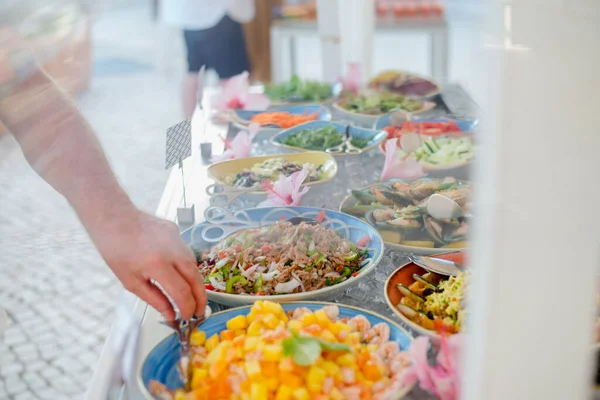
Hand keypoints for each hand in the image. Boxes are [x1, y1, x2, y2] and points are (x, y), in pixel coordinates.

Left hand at [88, 209, 205, 319]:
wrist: (114, 219)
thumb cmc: (116, 250)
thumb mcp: (130, 281)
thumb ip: (154, 299)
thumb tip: (170, 314)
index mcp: (157, 265)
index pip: (182, 292)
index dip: (188, 308)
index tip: (188, 318)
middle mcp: (173, 251)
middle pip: (196, 279)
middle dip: (201, 298)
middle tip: (200, 311)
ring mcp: (178, 239)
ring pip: (194, 265)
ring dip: (195, 282)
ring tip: (191, 296)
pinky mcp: (177, 231)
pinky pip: (186, 252)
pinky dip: (186, 266)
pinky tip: (179, 273)